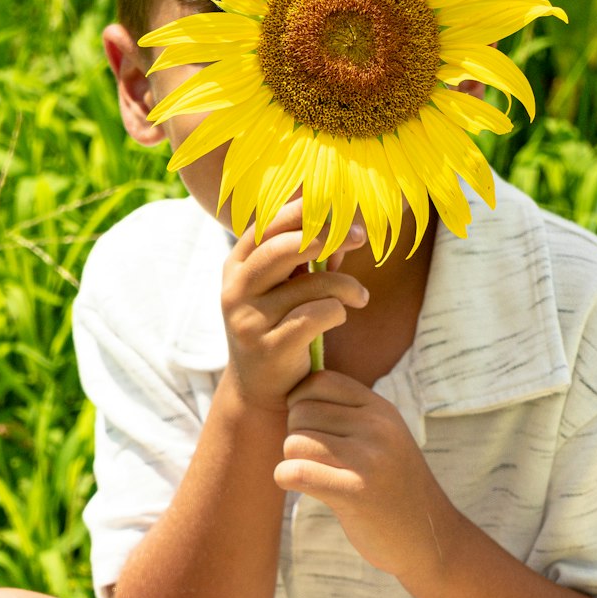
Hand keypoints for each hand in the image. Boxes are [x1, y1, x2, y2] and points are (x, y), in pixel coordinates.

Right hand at [221, 201, 368, 413]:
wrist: (261, 389)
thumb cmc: (280, 326)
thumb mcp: (286, 289)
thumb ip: (307, 259)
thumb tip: (345, 227)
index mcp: (237, 265)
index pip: (266, 225)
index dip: (302, 211)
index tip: (337, 208)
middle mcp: (235, 289)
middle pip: (281, 248)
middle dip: (326, 236)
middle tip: (359, 235)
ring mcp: (248, 319)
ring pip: (309, 285)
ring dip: (345, 286)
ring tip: (360, 296)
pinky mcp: (268, 347)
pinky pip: (316, 316)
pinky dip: (337, 311)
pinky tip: (341, 315)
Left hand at [274, 370, 457, 583]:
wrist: (429, 538)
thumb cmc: (394, 488)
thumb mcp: (384, 437)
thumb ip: (349, 414)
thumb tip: (294, 392)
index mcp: (381, 409)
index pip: (319, 380)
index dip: (300, 402)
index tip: (308, 428)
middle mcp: (376, 427)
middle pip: (300, 412)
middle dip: (296, 436)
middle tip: (315, 460)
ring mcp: (368, 458)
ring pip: (294, 442)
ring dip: (292, 461)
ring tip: (313, 475)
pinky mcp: (355, 492)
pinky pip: (296, 472)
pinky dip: (287, 479)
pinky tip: (302, 488)